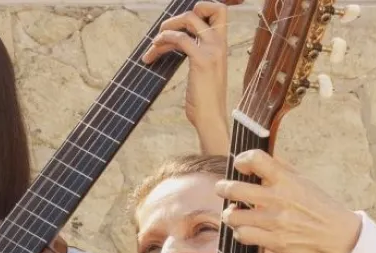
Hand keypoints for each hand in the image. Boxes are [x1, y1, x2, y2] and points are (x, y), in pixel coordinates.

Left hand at [141, 0, 237, 154]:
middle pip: (207, 8)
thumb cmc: (204, 101)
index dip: (201, 8)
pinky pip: (180, 39)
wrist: (210, 118)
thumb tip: (181, 45)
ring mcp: (212, 50)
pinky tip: (154, 50)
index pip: (219, 11)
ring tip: (154, 43)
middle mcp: (220, 43)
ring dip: (167, 27)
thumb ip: (197, 56)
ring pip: (190, 19)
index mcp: (221, 45)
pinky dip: (164, 40)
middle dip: (179, 16)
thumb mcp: (204, 72)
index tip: (182, 24)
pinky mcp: (201, 60)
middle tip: (163, 32)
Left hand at [215, 150, 362, 252]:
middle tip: (222, 189)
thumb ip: (280, 168)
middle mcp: (278, 198)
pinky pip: (242, 235)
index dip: (241, 160)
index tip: (240, 165)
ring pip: (233, 215)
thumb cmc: (318, 205)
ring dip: (230, 214)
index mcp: (286, 179)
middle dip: (223, 188)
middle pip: (234, 189)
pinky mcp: (273, 241)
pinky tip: (245, 229)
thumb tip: (256, 158)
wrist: (338, 235)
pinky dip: (240, 232)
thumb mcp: (303, 180)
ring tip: (234, 213)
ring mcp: (274, 221)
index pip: (255, 159)